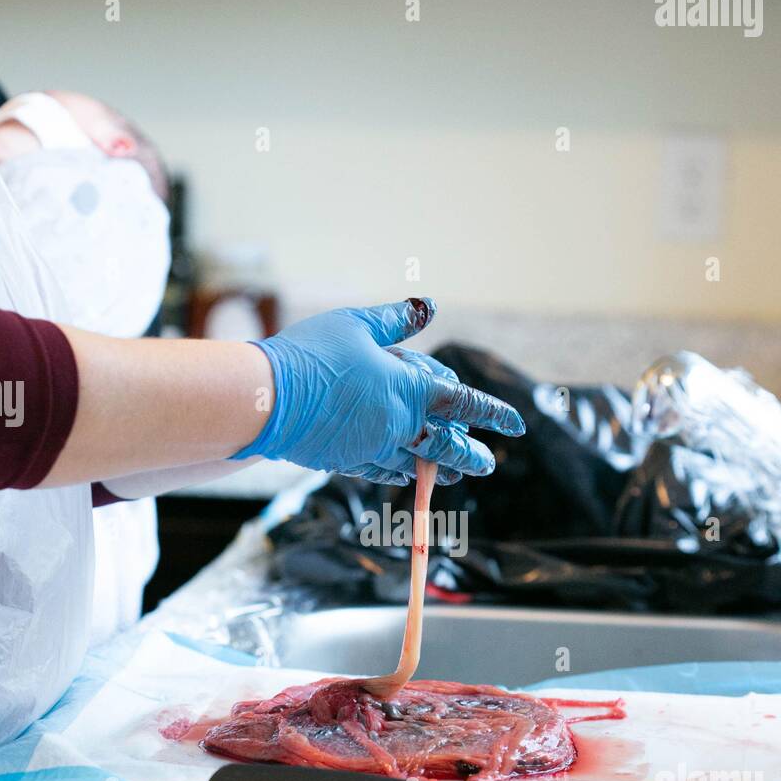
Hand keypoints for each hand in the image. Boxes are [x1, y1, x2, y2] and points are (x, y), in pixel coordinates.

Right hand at [230, 298, 524, 483]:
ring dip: (437, 468)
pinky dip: (399, 472)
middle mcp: (399, 426)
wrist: (265, 400)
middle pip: (447, 445)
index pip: (464, 404)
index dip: (493, 414)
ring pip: (417, 463)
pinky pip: (382, 470)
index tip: (516, 425)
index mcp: (409, 390)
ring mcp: (373, 448)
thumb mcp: (358, 325)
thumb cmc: (312, 353)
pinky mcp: (347, 461)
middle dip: (470, 454)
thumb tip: (428, 306)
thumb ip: (396, 320)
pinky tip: (404, 473)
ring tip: (453, 474)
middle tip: (487, 463)